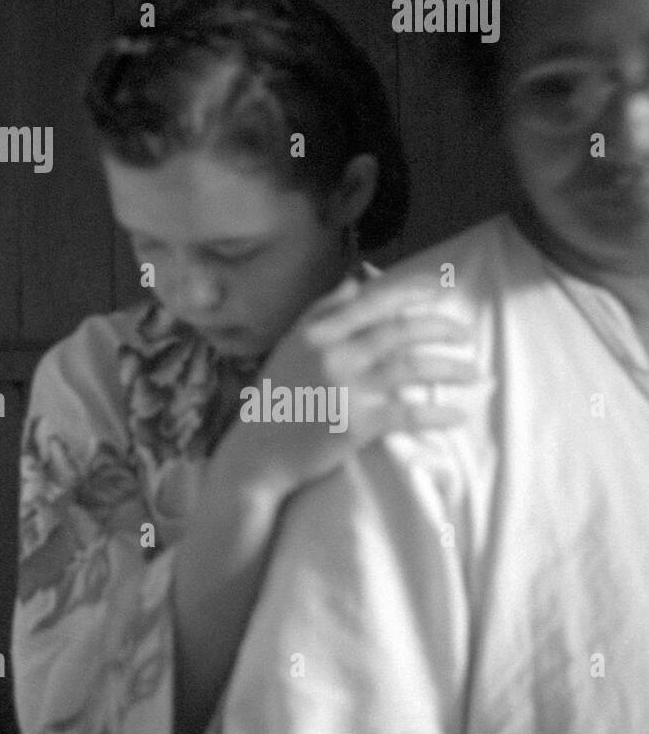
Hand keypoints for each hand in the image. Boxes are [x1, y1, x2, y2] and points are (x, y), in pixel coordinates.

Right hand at [221, 274, 484, 498]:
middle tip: (466, 332)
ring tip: (475, 372)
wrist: (259, 452)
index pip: (373, 300)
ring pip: (412, 368)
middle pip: (401, 330)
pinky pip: (409, 414)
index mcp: (317, 331)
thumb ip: (323, 310)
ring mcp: (347, 389)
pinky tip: (459, 415)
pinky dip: (438, 414)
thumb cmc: (277, 396)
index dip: (412, 291)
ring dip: (451, 368)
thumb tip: (358, 282)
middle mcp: (333, 354)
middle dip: (442, 327)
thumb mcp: (292, 344)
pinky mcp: (357, 425)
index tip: (442, 288)